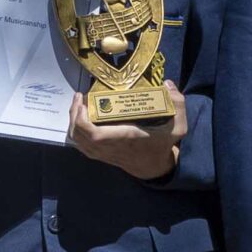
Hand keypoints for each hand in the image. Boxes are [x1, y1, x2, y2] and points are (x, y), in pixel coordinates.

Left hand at [66, 90, 183, 178]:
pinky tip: (81, 118)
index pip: (94, 134)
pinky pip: (81, 145)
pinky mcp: (100, 154)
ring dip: (73, 122)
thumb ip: (177, 104)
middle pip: (79, 135)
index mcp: (125, 138)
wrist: (154, 167)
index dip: (82, 119)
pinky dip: (76, 131)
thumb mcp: (178, 126)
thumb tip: (168, 84)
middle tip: (79, 97)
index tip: (84, 101)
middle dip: (74, 115)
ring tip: (78, 105)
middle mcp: (110, 147)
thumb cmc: (162, 145)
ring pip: (77, 141)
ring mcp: (103, 152)